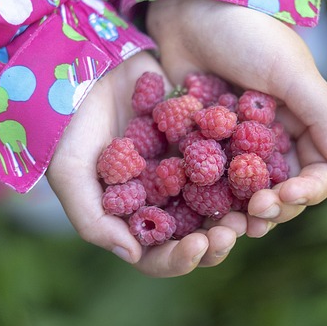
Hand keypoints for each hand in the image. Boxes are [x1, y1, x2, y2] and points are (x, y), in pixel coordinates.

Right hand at [46, 52, 239, 276]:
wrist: (86, 66)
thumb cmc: (69, 122)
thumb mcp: (69, 172)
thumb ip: (93, 219)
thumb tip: (132, 254)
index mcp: (130, 217)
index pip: (157, 255)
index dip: (179, 259)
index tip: (199, 245)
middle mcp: (160, 199)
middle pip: (194, 234)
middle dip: (216, 239)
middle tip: (234, 230)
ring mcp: (181, 170)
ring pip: (218, 202)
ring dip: (237, 209)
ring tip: (254, 204)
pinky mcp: (198, 140)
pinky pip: (226, 159)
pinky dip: (243, 167)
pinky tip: (257, 166)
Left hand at [146, 0, 326, 236]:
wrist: (192, 7)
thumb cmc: (247, 34)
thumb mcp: (291, 70)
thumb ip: (322, 113)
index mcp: (303, 123)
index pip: (321, 172)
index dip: (310, 191)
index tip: (285, 196)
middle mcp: (274, 139)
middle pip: (285, 190)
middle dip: (276, 208)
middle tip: (254, 215)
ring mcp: (237, 145)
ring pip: (249, 193)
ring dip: (244, 213)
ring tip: (232, 225)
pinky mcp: (203, 144)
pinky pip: (212, 180)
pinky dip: (212, 198)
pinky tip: (203, 211)